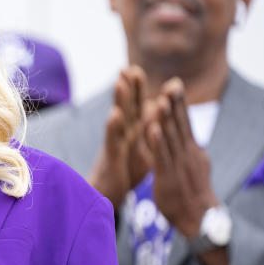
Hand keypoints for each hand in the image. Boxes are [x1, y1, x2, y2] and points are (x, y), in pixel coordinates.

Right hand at [88, 66, 152, 206]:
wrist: (108, 197)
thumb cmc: (125, 171)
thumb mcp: (141, 146)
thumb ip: (146, 127)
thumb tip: (155, 107)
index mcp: (132, 132)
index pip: (136, 106)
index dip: (137, 89)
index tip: (137, 68)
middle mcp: (122, 135)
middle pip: (127, 107)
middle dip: (128, 88)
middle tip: (129, 67)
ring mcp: (115, 145)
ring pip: (118, 120)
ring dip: (119, 101)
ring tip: (120, 82)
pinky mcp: (111, 158)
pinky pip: (112, 140)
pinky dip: (113, 127)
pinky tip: (114, 115)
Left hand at [144, 77, 219, 236]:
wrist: (198, 220)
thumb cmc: (192, 194)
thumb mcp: (194, 167)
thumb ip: (189, 151)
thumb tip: (192, 139)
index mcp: (191, 151)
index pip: (185, 123)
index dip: (179, 104)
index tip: (174, 83)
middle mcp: (186, 154)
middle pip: (180, 125)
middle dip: (175, 104)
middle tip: (171, 82)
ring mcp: (178, 164)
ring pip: (170, 138)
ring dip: (165, 118)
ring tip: (160, 98)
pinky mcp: (167, 177)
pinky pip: (161, 156)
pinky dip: (156, 141)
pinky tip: (151, 127)